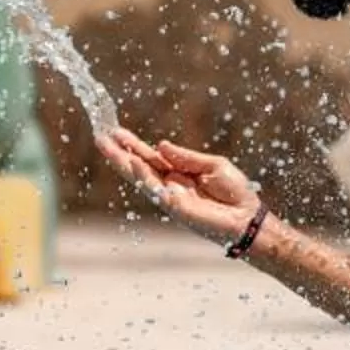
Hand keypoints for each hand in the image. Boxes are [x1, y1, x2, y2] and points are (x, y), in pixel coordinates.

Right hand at [98, 127, 259, 243]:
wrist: (249, 219)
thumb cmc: (235, 193)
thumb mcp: (211, 165)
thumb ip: (185, 157)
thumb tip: (160, 145)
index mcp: (178, 173)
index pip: (151, 157)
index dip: (133, 145)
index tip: (115, 131)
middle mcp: (170, 185)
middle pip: (140, 166)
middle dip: (120, 153)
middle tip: (100, 137)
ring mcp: (170, 197)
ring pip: (141, 178)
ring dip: (123, 162)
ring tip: (106, 145)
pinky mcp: (176, 208)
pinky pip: (156, 190)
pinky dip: (143, 176)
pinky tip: (132, 162)